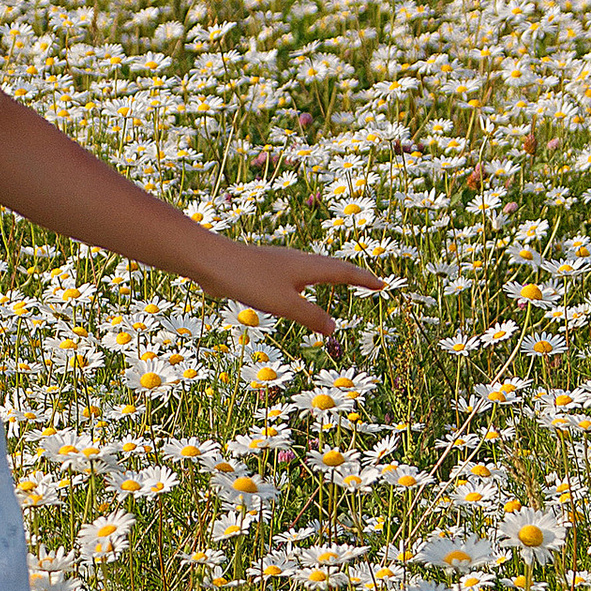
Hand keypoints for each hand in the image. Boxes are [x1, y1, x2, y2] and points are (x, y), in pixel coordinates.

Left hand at [199, 241, 388, 342]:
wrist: (209, 262)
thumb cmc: (247, 279)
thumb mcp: (283, 304)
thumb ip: (310, 316)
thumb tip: (334, 329)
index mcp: (306, 267)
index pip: (343, 273)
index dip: (363, 280)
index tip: (382, 285)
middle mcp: (296, 261)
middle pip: (331, 267)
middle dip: (352, 275)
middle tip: (369, 282)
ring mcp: (278, 264)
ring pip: (312, 269)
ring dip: (330, 276)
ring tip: (340, 281)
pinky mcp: (262, 270)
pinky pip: (294, 276)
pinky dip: (307, 282)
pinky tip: (296, 287)